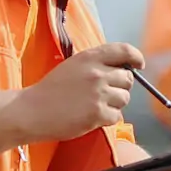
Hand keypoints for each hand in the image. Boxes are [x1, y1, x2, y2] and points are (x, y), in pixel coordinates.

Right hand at [10, 42, 140, 142]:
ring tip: (94, 105)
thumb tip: (123, 69)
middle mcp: (97, 73)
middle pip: (128, 78)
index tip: (138, 64)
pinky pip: (116, 116)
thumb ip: (96, 64)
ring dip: (115, 104)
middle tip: (104, 94)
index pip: (124, 50)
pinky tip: (91, 117)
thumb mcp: (73, 66)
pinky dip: (107, 119)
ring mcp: (99, 94)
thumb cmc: (51, 90)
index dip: (135, 57)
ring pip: (124, 98)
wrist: (32, 111)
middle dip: (120, 87)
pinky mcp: (98, 113)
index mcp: (90, 57)